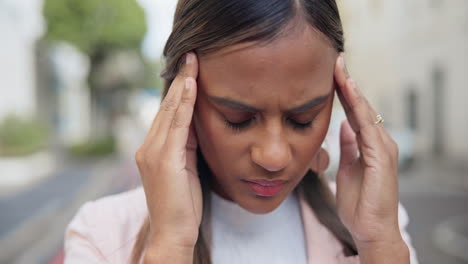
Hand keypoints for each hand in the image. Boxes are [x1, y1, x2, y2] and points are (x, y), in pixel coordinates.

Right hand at [135, 52, 200, 248]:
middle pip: (166, 106)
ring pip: (169, 111)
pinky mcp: (163, 159)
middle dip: (180, 80)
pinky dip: (183, 103)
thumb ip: (187, 145)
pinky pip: (176, 124)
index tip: (190, 70)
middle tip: (191, 56)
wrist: (173, 233)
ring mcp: (153, 152)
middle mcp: (148, 147)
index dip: (178, 90)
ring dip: (182, 85)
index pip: (167, 113)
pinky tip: (190, 86)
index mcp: (154, 149)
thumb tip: (196, 123)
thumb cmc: (182, 205)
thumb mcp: (187, 169)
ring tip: (192, 62)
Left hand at [333, 53, 402, 245]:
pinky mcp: (381, 156)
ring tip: (339, 67)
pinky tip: (349, 91)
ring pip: (365, 111)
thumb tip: (343, 127)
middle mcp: (379, 141)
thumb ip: (348, 147)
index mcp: (369, 144)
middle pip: (361, 106)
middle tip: (335, 60)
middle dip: (347, 83)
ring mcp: (382, 147)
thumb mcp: (348, 169)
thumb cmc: (359, 204)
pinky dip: (358, 106)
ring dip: (352, 88)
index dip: (343, 93)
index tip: (330, 73)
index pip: (355, 112)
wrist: (370, 230)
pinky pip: (367, 125)